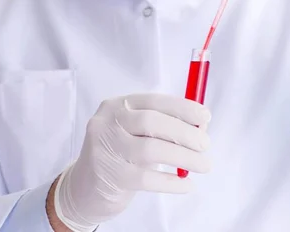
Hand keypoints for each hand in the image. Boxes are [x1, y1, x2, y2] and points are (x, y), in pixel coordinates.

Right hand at [53, 93, 210, 230]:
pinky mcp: (111, 177)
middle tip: (205, 144)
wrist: (83, 187)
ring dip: (184, 157)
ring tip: (204, 164)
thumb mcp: (134, 131)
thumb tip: (200, 126)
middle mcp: (108, 124)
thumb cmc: (120, 153)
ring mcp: (107, 150)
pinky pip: (148, 179)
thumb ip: (162, 124)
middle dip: (185, 132)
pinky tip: (186, 185)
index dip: (183, 108)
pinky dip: (172, 182)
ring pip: (152, 150)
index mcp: (117, 106)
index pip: (154, 101)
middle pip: (152, 122)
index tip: (205, 117)